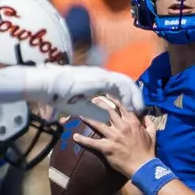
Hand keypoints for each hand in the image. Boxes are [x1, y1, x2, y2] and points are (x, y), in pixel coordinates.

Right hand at [28, 64, 142, 115]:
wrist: (52, 85)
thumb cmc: (61, 96)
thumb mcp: (80, 106)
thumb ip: (91, 111)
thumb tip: (98, 118)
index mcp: (97, 81)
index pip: (118, 87)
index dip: (127, 97)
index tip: (135, 109)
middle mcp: (102, 77)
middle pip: (125, 84)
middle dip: (135, 96)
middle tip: (142, 109)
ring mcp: (103, 76)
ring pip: (126, 84)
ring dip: (134, 96)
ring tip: (140, 108)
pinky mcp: (102, 79)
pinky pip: (121, 86)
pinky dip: (129, 95)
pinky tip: (132, 106)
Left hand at [71, 95, 155, 177]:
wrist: (143, 166)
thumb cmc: (148, 151)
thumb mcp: (152, 135)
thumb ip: (149, 124)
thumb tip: (147, 118)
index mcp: (132, 122)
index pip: (121, 107)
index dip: (112, 100)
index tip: (105, 95)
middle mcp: (122, 126)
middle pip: (107, 111)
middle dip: (97, 104)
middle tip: (89, 100)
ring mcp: (114, 136)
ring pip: (97, 123)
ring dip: (87, 117)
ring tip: (78, 113)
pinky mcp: (107, 147)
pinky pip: (92, 142)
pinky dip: (83, 140)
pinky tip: (75, 136)